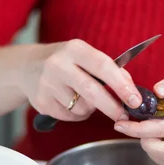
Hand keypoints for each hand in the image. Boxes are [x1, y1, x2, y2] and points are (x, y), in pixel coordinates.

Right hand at [20, 39, 141, 121]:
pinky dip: (76, 114)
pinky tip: (69, 102)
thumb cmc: (67, 62)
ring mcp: (48, 84)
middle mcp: (59, 64)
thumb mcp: (85, 56)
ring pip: (82, 107)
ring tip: (84, 99)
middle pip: (92, 91)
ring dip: (91, 109)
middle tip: (124, 115)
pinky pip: (70, 116)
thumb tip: (131, 89)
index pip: (103, 66)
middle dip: (112, 107)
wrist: (28, 67)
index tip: (135, 100)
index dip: (121, 85)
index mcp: (75, 49)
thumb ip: (110, 70)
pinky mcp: (42, 102)